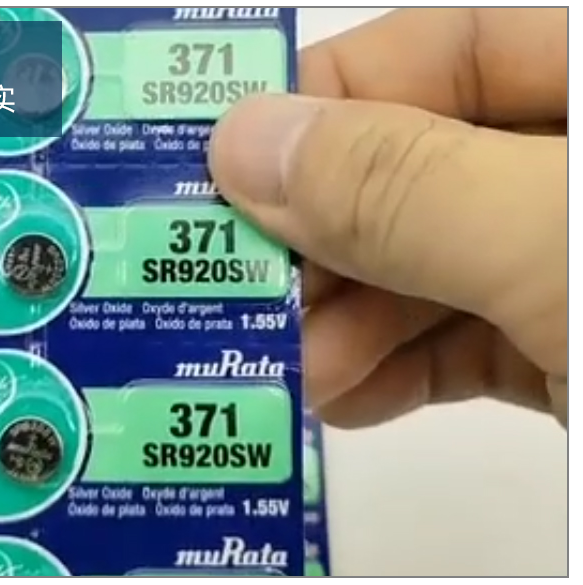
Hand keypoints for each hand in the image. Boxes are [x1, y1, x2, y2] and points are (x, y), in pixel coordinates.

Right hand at [210, 8, 566, 427]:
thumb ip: (404, 187)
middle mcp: (574, 174)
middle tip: (251, 299)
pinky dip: (397, 371)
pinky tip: (348, 397)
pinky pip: (462, 344)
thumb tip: (246, 145)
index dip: (321, 104)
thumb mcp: (553, 242)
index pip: (439, 52)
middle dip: (328, 245)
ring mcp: (569, 266)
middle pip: (418, 173)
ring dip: (349, 323)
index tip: (222, 172)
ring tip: (299, 371)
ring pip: (431, 269)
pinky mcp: (568, 353)